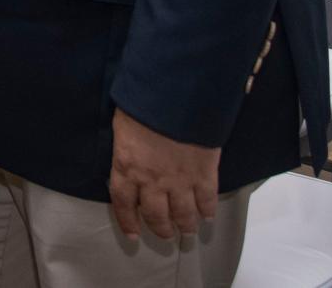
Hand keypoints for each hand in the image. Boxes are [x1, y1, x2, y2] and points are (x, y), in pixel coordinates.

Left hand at [108, 107, 219, 240]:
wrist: (174, 95)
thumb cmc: (144, 102)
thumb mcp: (123, 124)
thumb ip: (126, 146)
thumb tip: (128, 152)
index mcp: (126, 167)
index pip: (123, 204)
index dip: (128, 222)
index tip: (133, 234)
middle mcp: (151, 180)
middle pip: (156, 215)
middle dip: (161, 229)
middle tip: (166, 234)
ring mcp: (179, 180)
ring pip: (183, 214)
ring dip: (186, 225)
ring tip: (187, 231)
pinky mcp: (203, 173)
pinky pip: (207, 199)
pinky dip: (208, 210)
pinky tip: (208, 215)